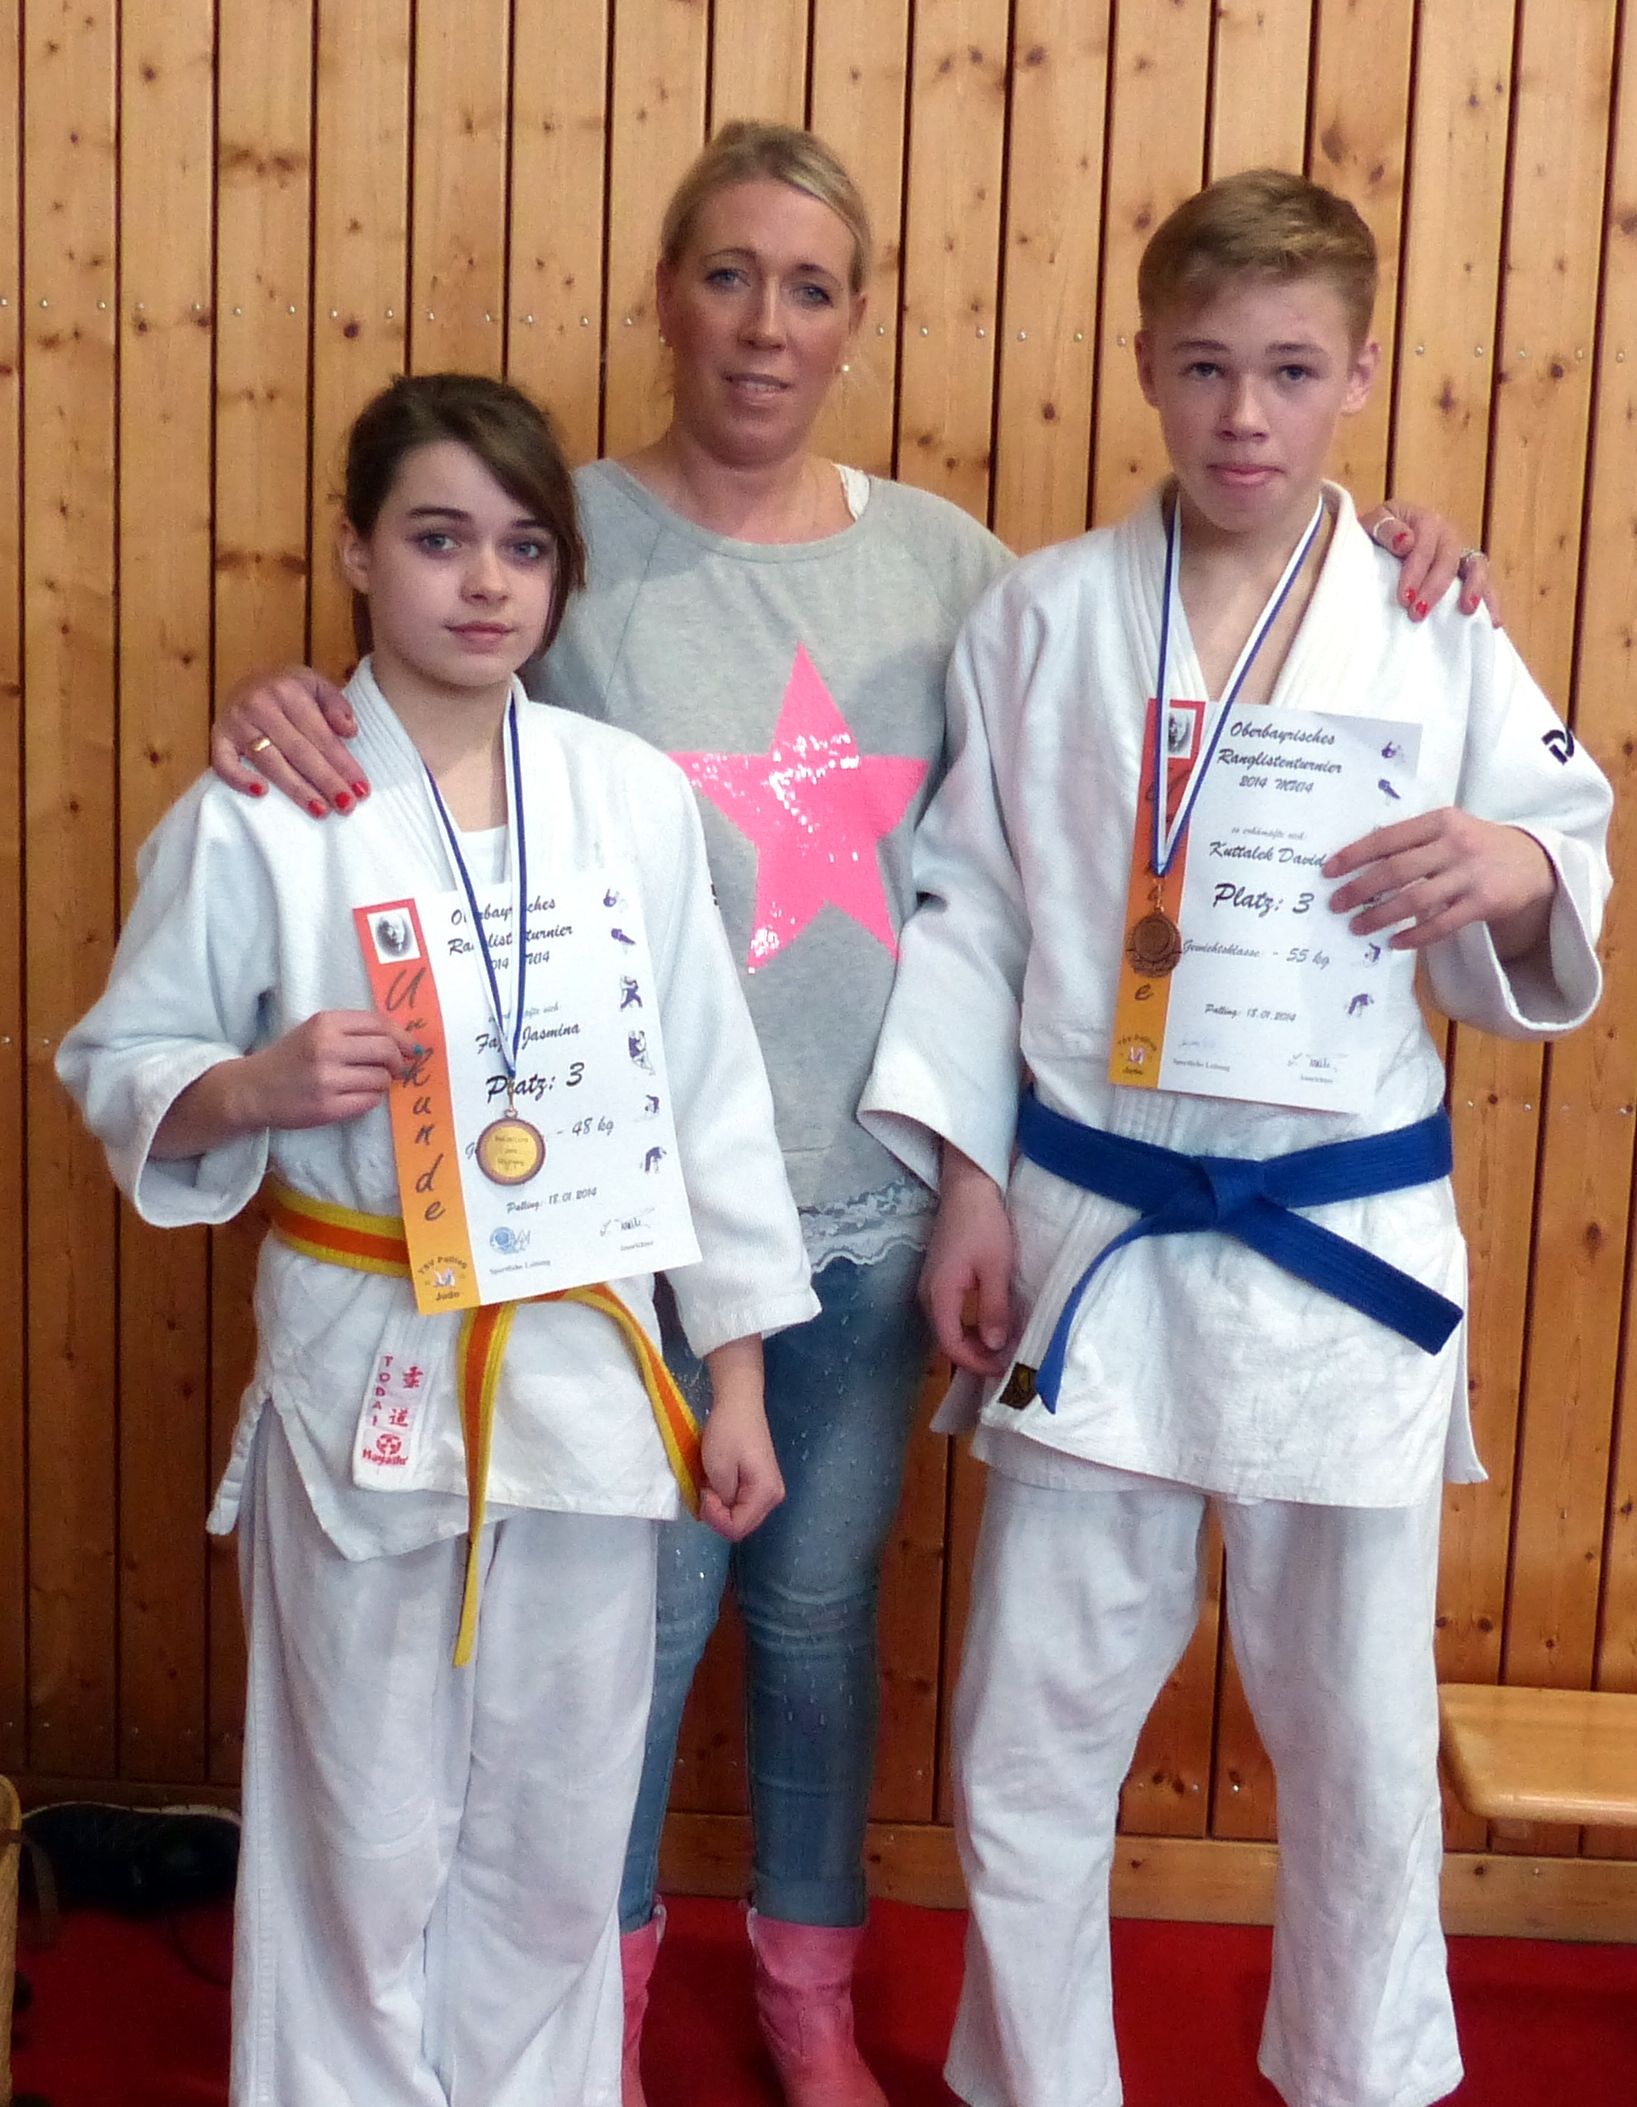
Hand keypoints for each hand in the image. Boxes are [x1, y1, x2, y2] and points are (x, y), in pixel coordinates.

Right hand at [211, 666, 364, 813]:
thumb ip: (336, 705)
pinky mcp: (218, 736)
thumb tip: (350, 731)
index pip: (321, 735)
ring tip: (320, 810)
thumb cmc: (289, 690)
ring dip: (296, 789)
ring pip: (269, 762)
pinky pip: (224, 763)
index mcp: (288, 691)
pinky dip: (239, 779)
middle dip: (326, 781)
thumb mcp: (316, 685)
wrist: (249, 680)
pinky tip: (262, 793)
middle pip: (299, 751)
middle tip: (346, 806)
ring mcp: (236, 722)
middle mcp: (260, 705)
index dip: (343, 764)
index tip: (361, 789)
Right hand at [242, 1009, 421, 1128]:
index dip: (403, 1036)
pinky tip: (358, 1095)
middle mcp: (326, 1048)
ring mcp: (327, 1079)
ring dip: (383, 1082)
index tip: (412, 1047)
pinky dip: (371, 1098)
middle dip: (399, 1060)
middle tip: (398, 1068)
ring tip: (369, 1082)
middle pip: (386, 1050)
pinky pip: (369, 1101)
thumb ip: (353, 1031)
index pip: (380, 1023)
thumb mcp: (315, 1031)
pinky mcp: (327, 1107)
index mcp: (325, 1023)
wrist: (252, 1090)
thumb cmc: (289, 1058)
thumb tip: (402, 1041)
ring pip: (381, 1078)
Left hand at [698, 1355, 784, 1542]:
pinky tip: (718, 1481)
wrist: (740, 1403)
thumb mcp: (718, 1469)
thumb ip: (721, 1499)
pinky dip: (726, 1498)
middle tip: (705, 1490)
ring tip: (711, 1483)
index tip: (704, 1494)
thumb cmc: (728, 1432)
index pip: (737, 1528)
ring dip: (721, 1506)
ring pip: (741, 1515)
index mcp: (765, 1494)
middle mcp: (773, 1496)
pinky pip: (742, 1503)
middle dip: (718, 1515)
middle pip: (741, 1525)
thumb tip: (721, 1510)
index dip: (715, 1518)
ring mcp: (769, 1489)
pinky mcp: (762, 1482)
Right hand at [920, 1146, 1016, 1376]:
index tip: (1003, 1369)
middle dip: (976, 1355)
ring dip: (973, 1341)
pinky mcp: (938, 1277)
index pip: (951, 1344)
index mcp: (939, 1294)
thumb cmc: (984, 1225)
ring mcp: (931, 1285)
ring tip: (1003, 1346)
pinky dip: (969, 1325)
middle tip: (1007, 1362)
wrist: (968, 1188)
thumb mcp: (996, 1269)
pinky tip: (990, 1323)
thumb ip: (994, 1309)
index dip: (976, 1363)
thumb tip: (995, 1347)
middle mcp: (928, 1294)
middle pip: (947, 1339)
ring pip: (948, 1327)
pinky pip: (950, 1312)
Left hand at [1324, 809, 1554, 956]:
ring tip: (1358, 927)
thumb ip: (1414, 840)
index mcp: (1440, 821)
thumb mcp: (1448, 829)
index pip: (1388, 838)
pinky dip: (1414, 936)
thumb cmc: (1476, 845)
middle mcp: (1455, 845)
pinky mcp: (1483, 903)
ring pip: (1414, 900)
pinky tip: (1394, 942)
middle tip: (1336, 905)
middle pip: (1396, 870)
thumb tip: (1360, 861)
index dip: (1355, 855)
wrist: (1533, 862)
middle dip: (1360, 890)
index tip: (1328, 871)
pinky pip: (1440, 924)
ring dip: (1380, 916)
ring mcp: (1470, 875)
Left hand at [1360, 500, 1498, 625]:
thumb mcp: (1373, 522)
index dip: (1415, 573)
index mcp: (1426, 521)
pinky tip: (1493, 622)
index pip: (1423, 547)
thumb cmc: (1378, 534)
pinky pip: (1485, 583)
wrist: (1385, 537)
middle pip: (1449, 560)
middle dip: (1435, 588)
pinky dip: (1491, 601)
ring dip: (1473, 590)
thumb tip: (1405, 542)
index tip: (1404, 598)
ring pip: (1476, 567)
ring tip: (1467, 611)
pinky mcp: (1468, 571)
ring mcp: (1461, 552)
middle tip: (1417, 614)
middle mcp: (1448, 535)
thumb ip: (1385, 528)